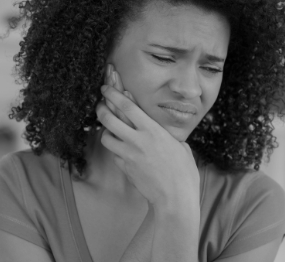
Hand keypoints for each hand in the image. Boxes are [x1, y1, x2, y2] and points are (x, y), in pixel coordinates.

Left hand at [96, 71, 199, 209]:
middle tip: (100, 105)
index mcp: (153, 130)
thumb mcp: (179, 146)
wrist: (175, 198)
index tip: (106, 87)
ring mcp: (129, 155)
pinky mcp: (124, 168)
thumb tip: (158, 128)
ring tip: (110, 129)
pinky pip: (114, 154)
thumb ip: (164, 134)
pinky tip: (123, 151)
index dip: (114, 93)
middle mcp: (137, 140)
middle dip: (101, 108)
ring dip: (106, 131)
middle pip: (109, 118)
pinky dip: (116, 150)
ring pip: (106, 137)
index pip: (127, 106)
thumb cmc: (183, 172)